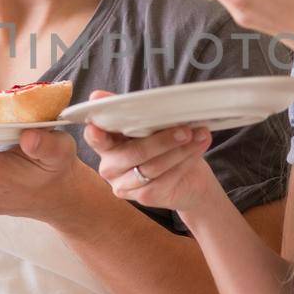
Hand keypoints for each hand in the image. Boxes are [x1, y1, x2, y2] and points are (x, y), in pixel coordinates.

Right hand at [82, 91, 223, 216]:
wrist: (188, 179)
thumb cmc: (163, 145)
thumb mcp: (148, 125)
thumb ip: (128, 110)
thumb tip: (97, 95)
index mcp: (106, 144)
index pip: (95, 138)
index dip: (95, 134)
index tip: (96, 128)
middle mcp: (109, 167)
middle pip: (132, 153)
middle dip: (161, 140)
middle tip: (185, 130)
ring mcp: (124, 185)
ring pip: (152, 167)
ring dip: (180, 150)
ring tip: (199, 135)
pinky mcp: (144, 197)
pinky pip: (165, 179)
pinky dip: (185, 161)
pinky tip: (198, 148)